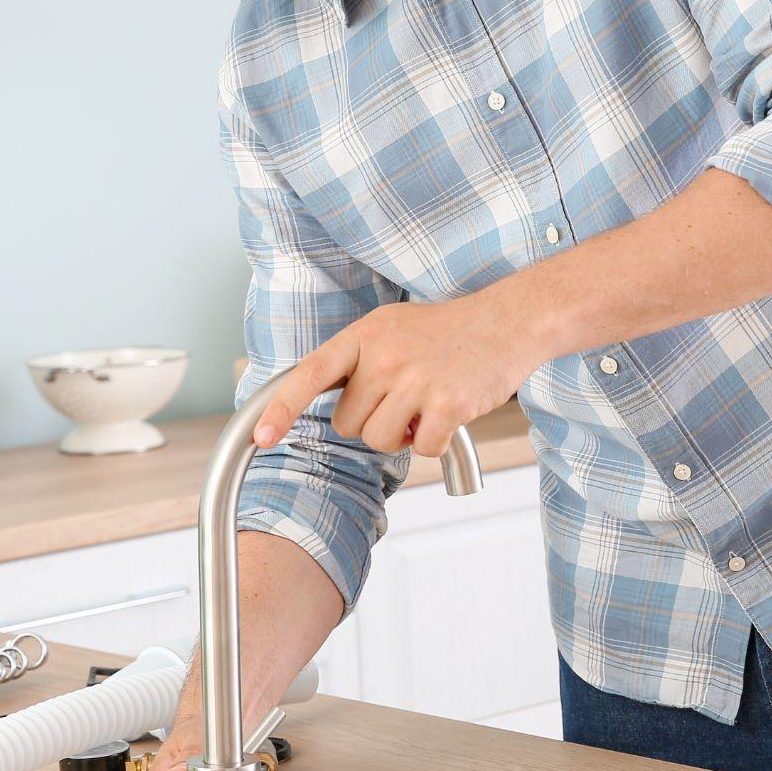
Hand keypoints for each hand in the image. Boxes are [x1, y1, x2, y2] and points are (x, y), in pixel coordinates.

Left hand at [252, 290, 542, 455]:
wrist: (509, 321)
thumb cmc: (450, 330)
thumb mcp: (393, 328)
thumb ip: (360, 360)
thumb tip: (334, 404)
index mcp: (365, 335)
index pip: (309, 375)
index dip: (280, 410)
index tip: (262, 438)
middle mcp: (385, 356)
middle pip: (348, 424)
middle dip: (372, 422)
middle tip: (403, 399)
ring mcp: (417, 380)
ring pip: (379, 441)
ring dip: (401, 436)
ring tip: (425, 406)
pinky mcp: (448, 404)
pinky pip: (420, 449)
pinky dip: (433, 442)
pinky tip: (448, 414)